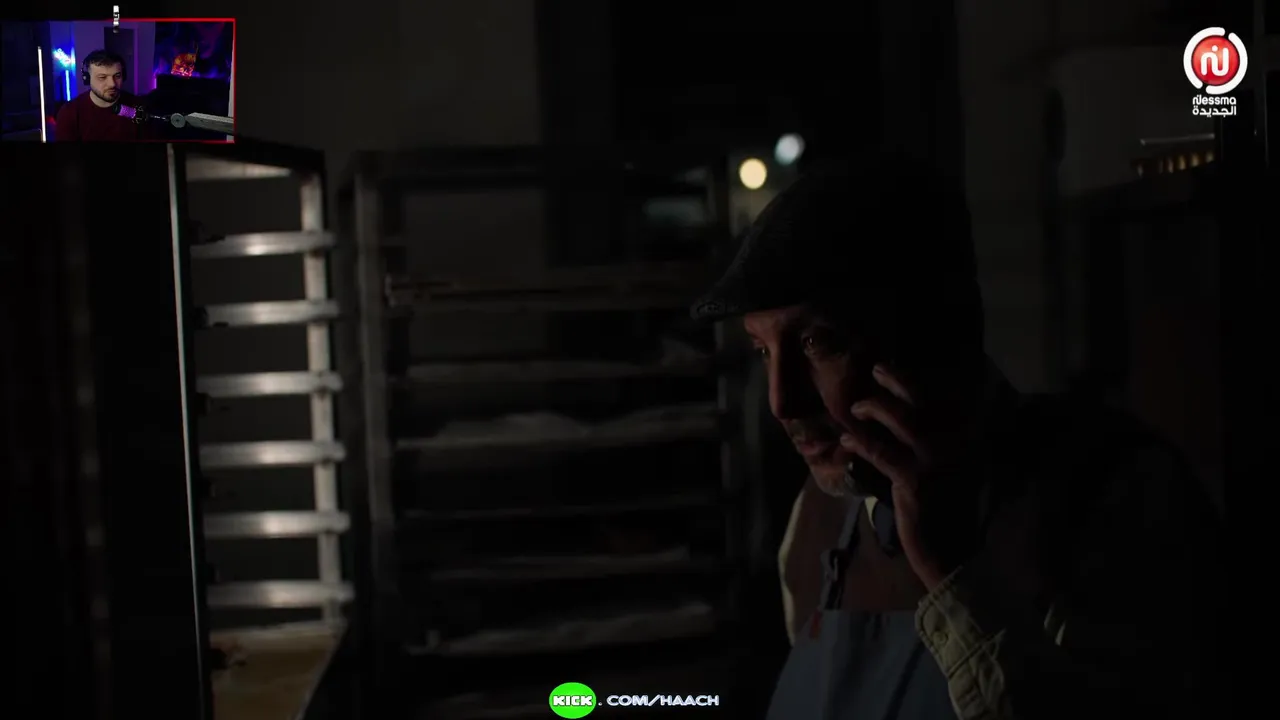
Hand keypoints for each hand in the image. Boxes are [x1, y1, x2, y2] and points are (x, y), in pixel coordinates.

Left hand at [838, 364, 978, 589]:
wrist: (953, 554)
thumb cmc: (946, 512)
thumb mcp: (950, 471)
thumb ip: (934, 445)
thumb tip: (905, 417)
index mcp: (968, 439)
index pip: (940, 399)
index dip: (914, 382)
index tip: (893, 372)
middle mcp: (957, 443)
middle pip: (921, 399)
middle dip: (895, 379)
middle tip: (875, 370)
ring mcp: (937, 460)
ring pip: (899, 418)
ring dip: (872, 407)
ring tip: (856, 409)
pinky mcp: (915, 479)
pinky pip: (879, 450)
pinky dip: (860, 441)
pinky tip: (847, 440)